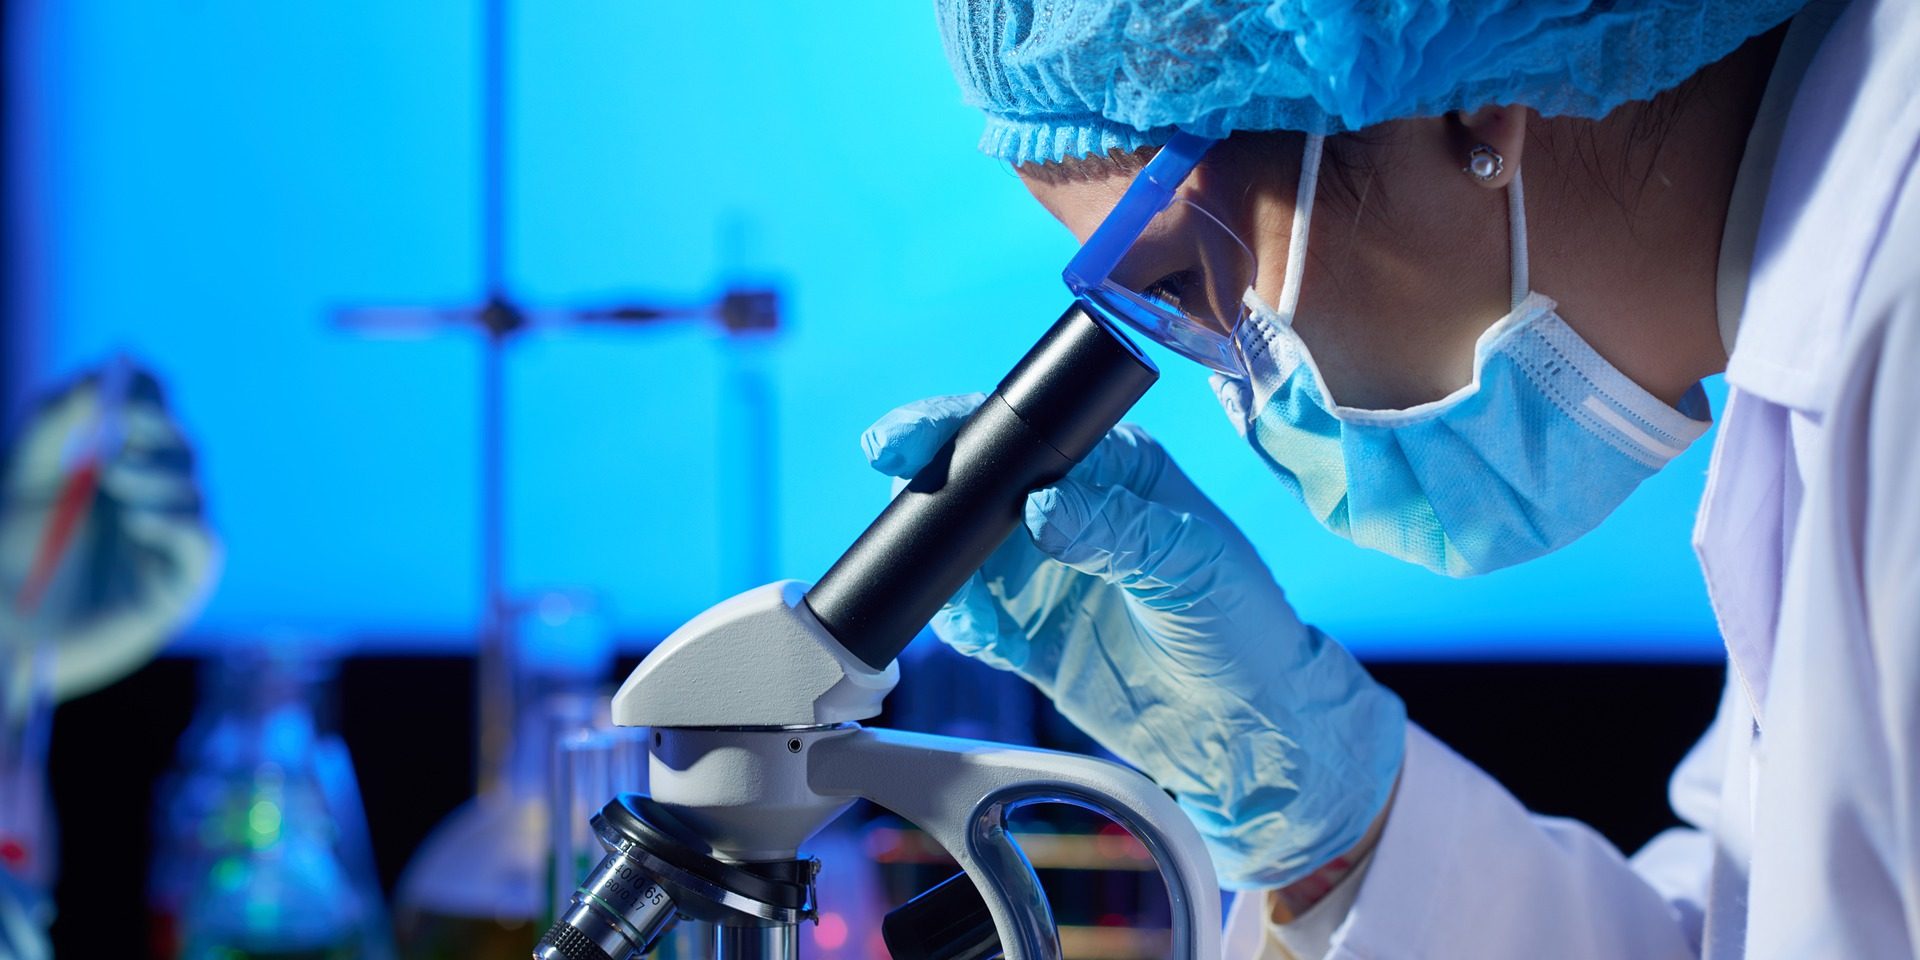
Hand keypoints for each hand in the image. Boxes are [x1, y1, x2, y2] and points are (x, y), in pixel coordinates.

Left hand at [0, 363, 219, 699]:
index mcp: (119, 466)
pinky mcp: (180, 585)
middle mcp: (153, 499)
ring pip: (194, 491)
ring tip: (112, 481)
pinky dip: (178, 524)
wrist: (2, 628)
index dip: (146, 392)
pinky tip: (138, 520)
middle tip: (119, 425)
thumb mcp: (22, 477)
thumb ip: (53, 421)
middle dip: (155, 429)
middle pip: (181, 446)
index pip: (153, 415)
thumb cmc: (7, 557)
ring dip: (156, 476)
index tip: (124, 376)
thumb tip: (100, 372)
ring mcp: (171, 543)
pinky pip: (204, 543)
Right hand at [863, 394, 1403, 887]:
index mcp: (1113, 466)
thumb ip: (1115, 531)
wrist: (1244, 730)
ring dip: (936, 562)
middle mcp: (1069, 509)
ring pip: (958, 549)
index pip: (1025, 430)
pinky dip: (955, 618)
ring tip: (955, 588)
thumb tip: (1037, 509)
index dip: (961, 427)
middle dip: (931, 490)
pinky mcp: (1024, 633)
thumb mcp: (1189, 563)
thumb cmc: (1243, 626)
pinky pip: (967, 616)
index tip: (905, 440)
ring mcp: (1041, 572)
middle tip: (904, 507)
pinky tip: (973, 629)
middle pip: (976, 482)